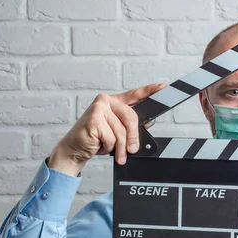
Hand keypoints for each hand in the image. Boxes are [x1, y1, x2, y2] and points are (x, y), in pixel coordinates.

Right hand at [48, 83, 165, 175]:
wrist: (74, 149)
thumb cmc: (96, 139)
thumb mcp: (117, 133)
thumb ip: (131, 126)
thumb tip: (148, 123)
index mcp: (114, 102)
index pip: (135, 94)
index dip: (150, 90)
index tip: (163, 86)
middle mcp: (106, 101)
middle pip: (131, 118)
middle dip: (132, 138)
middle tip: (131, 150)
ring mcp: (98, 108)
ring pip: (121, 131)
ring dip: (119, 146)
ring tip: (111, 150)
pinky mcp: (93, 119)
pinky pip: (111, 138)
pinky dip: (108, 147)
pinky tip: (99, 144)